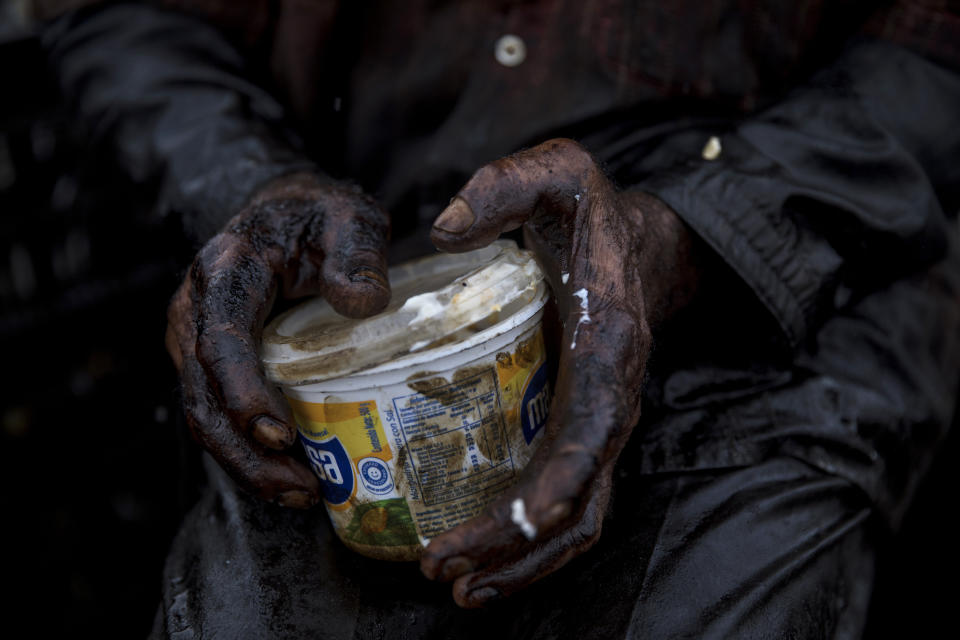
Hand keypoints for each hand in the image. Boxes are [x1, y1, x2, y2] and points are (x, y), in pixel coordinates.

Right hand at [165, 172, 390, 507]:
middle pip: (203, 396)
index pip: (222, 340)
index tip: (279, 435)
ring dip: (247, 463)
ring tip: (301, 495)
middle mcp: (195, 309)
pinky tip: (289, 475)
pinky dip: (248, 450)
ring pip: (204, 414)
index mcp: (225, 271)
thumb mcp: (348, 216)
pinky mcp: (208, 361)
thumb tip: (363, 302)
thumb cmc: (316, 215)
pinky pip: (217, 412)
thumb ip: (356, 252)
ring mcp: (194, 339)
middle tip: (301, 489)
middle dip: (247, 453)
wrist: (280, 210)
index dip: (244, 392)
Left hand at [421, 139, 700, 606]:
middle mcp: (612, 401)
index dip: (559, 488)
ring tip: (455, 586)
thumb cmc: (593, 214)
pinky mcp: (577, 428)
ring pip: (577, 520)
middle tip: (444, 574)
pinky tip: (474, 551)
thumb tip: (441, 230)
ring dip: (521, 562)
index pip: (593, 435)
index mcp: (611, 348)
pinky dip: (524, 539)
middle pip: (580, 503)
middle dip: (517, 547)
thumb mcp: (558, 174)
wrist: (640, 244)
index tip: (511, 523)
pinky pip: (562, 499)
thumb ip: (505, 186)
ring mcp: (598, 423)